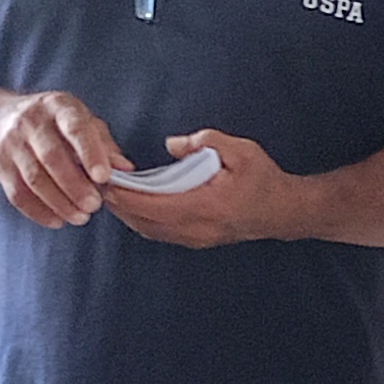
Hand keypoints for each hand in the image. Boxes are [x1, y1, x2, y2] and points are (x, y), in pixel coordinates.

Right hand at [0, 88, 129, 228]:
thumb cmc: (53, 123)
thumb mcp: (81, 121)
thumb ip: (104, 144)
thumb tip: (125, 169)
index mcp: (58, 107)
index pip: (75, 128)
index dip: (90, 153)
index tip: (104, 178)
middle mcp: (31, 122)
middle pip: (52, 157)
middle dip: (75, 186)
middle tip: (94, 205)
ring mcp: (11, 143)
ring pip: (34, 179)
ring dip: (59, 203)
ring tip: (80, 217)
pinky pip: (18, 194)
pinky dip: (39, 211)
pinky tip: (58, 221)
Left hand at [101, 128, 304, 246]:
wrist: (285, 211)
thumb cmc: (264, 179)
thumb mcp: (241, 151)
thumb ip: (206, 142)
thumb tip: (171, 145)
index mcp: (204, 206)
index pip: (151, 204)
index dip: (125, 194)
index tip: (106, 179)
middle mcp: (195, 228)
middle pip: (143, 221)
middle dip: (118, 204)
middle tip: (98, 184)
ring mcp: (195, 239)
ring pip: (148, 230)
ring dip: (128, 213)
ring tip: (111, 193)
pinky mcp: (196, 241)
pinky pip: (159, 233)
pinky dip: (141, 219)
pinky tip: (134, 204)